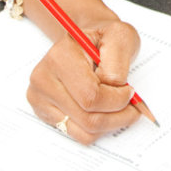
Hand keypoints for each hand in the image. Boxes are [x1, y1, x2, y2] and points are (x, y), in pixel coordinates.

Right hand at [23, 18, 143, 144]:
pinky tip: (101, 111)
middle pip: (88, 118)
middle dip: (117, 116)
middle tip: (131, 106)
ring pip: (83, 131)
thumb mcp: (120, 36)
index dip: (117, 99)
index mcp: (60, 56)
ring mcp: (40, 96)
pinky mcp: (42, 110)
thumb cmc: (102, 40)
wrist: (83, 42)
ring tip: (118, 109)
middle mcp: (43, 77)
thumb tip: (115, 87)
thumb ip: (118, 60)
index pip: (91, 96)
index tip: (129, 91)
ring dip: (108, 125)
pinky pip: (76, 134)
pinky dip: (96, 129)